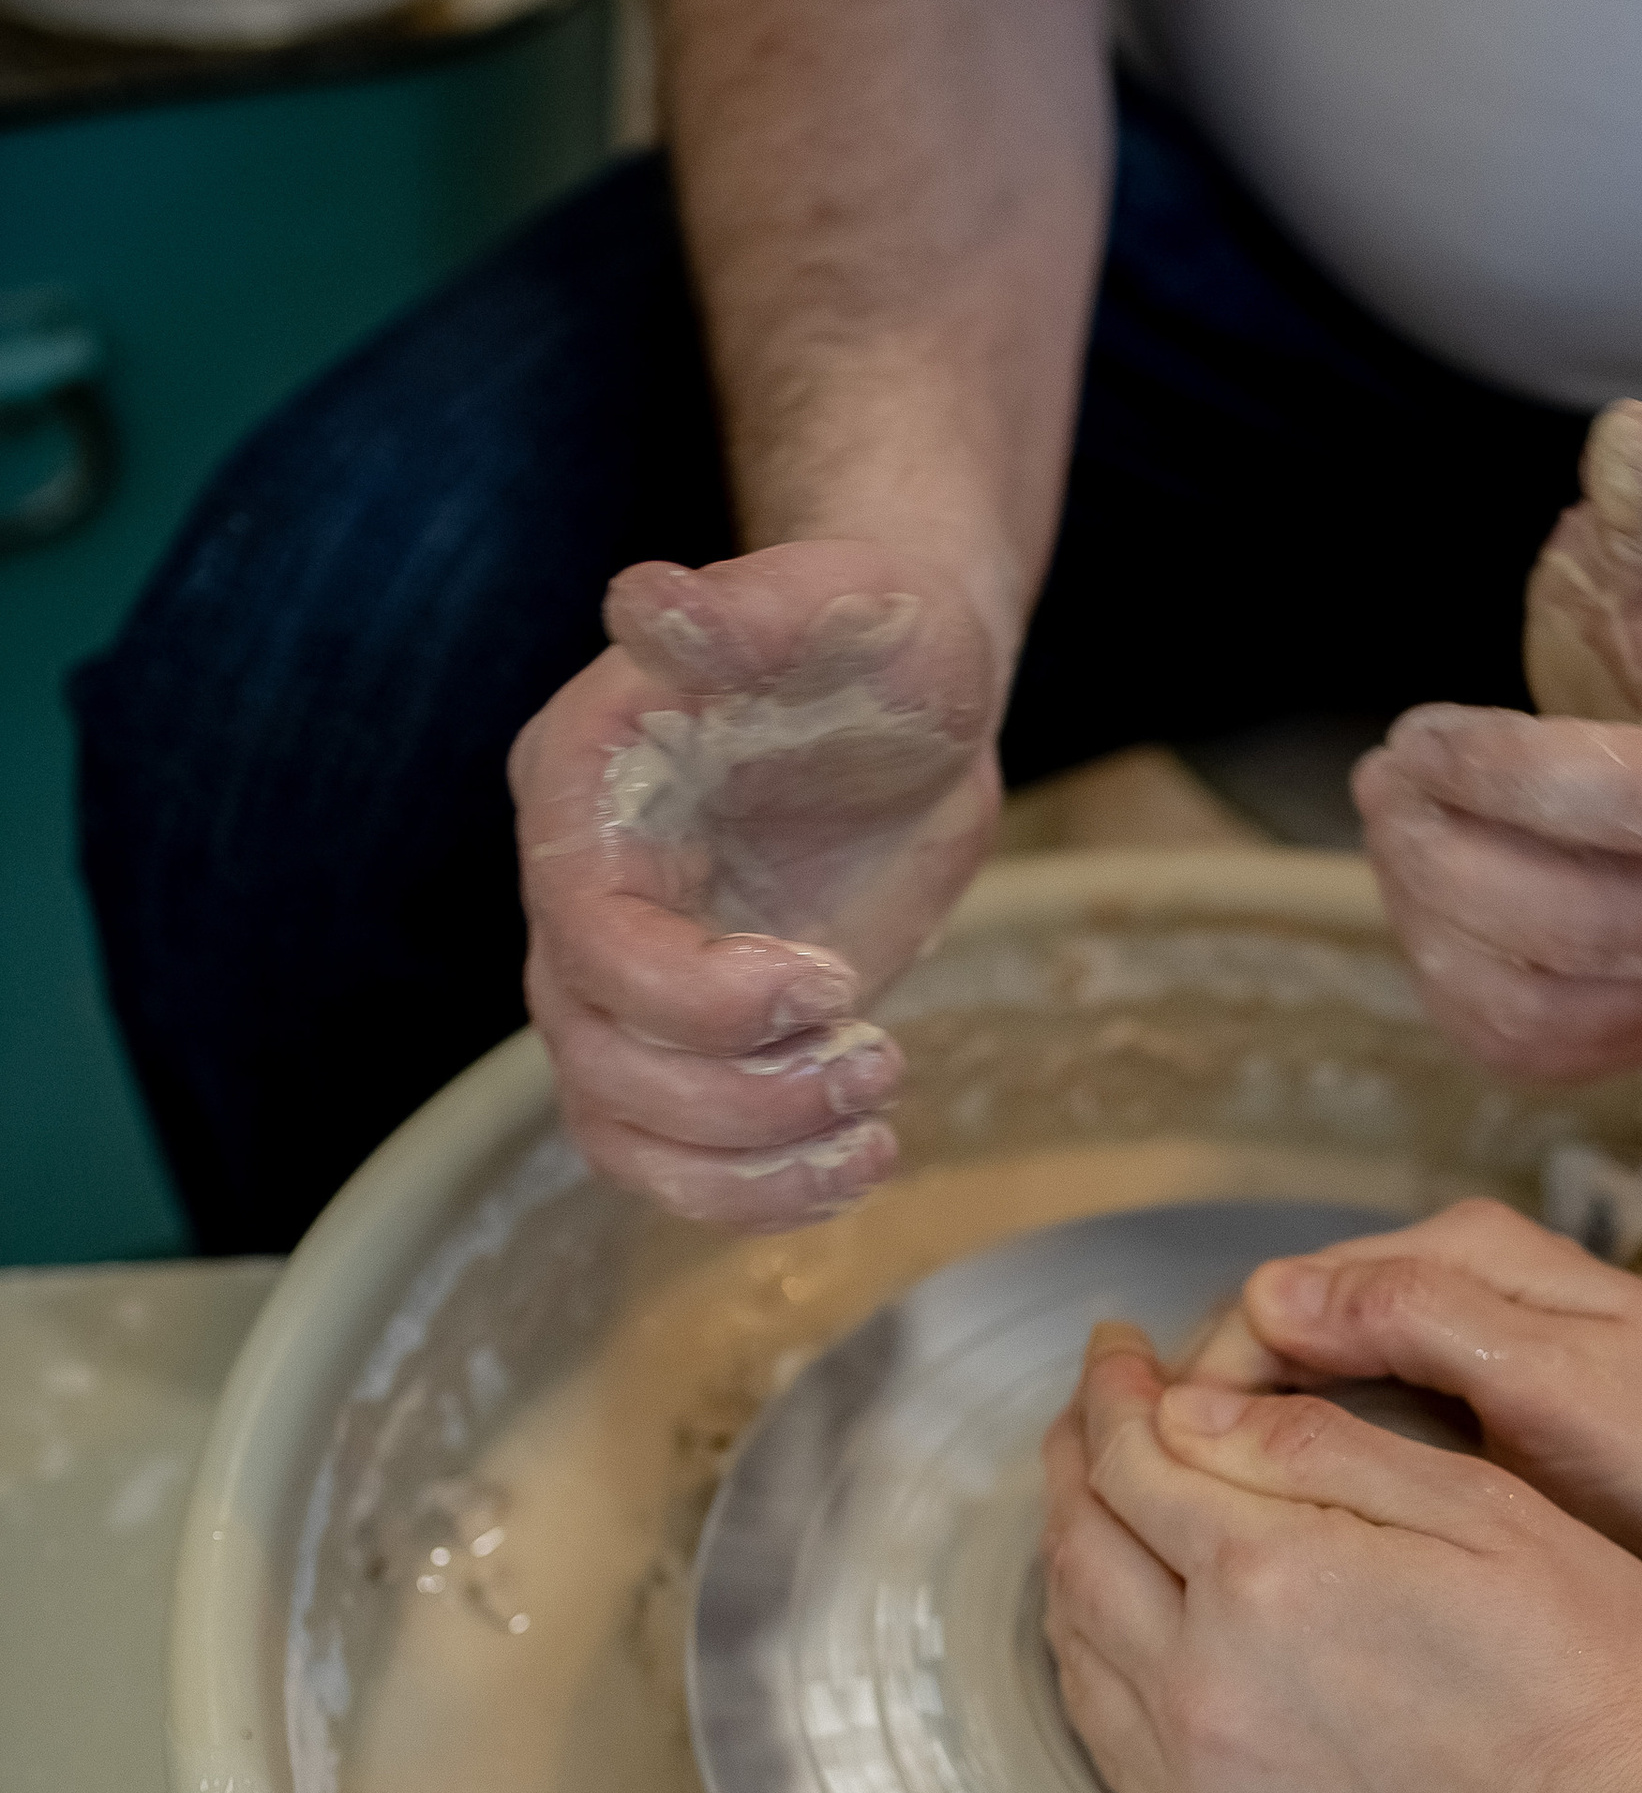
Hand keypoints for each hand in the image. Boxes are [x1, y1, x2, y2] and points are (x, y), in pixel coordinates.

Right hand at [513, 539, 1001, 1226]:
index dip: (697, 999)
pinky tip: (860, 1156)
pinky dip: (759, 1193)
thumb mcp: (840, 604)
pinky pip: (677, 1159)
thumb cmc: (873, 634)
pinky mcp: (697, 1040)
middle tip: (875, 1057)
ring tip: (873, 1123)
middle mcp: (581, 898)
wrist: (910, 690)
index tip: (831, 981)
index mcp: (585, 793)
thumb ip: (745, 611)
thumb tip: (650, 600)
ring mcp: (632, 981)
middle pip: (597, 1063)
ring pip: (621, 1134)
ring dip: (747, 1167)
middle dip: (739, 1097)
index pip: (588, 944)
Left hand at [1038, 1324, 1641, 1792]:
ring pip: (1080, 1649)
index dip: (1113, 1392)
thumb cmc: (1591, 1668)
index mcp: (1267, 1577)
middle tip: (1093, 1407)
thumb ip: (1320, 1447)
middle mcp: (1205, 1686)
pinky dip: (1093, 1668)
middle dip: (1077, 1459)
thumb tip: (1192, 1406)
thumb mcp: (1483, 1509)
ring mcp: (1204, 1787)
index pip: (1134, 1460)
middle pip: (1084, 1549)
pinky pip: (1112, 1748)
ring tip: (1097, 1501)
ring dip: (1076, 1559)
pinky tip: (1119, 1631)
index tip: (1116, 1348)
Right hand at [1182, 1200, 1641, 1622]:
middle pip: (1284, 1342)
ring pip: (1317, 1395)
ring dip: (1259, 1454)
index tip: (1162, 1479)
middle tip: (1161, 1528)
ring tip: (1205, 1547)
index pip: (1277, 1299)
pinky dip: (1319, 1479)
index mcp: (1460, 1256)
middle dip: (1216, 1420)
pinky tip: (1294, 1550)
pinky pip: (1367, 1436)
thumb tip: (1270, 1294)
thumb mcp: (1560, 1384)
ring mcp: (1466, 1358)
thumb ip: (1422, 1324)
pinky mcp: (1483, 1424)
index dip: (1207, 1385)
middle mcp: (1452, 1289)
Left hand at [1356, 402, 1641, 1079]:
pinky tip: (1424, 910)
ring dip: (1437, 924)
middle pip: (1590, 921)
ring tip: (1393, 836)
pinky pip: (1539, 1051)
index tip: (1420, 730)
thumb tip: (1627, 439)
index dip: (1508, 777)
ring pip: (1554, 1002)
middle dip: (1450, 853)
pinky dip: (1454, 993)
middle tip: (1382, 780)